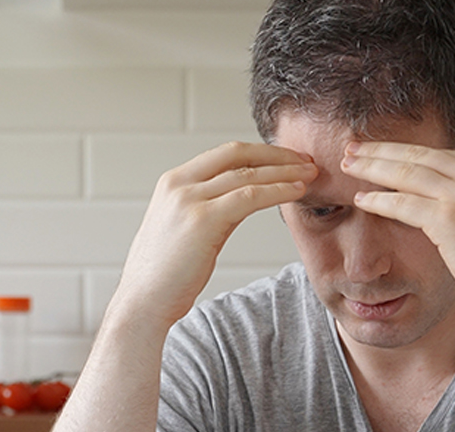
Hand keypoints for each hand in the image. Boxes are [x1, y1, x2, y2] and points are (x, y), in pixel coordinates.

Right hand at [111, 142, 316, 329]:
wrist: (143, 301)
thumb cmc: (164, 274)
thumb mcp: (184, 228)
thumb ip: (209, 207)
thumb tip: (244, 198)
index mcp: (173, 182)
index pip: (223, 154)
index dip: (259, 153)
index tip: (286, 159)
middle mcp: (178, 183)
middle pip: (236, 153)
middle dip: (275, 154)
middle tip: (305, 160)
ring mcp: (188, 199)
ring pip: (247, 173)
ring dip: (284, 171)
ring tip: (310, 174)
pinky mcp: (202, 220)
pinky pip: (249, 196)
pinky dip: (277, 190)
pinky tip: (296, 191)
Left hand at [341, 141, 454, 325]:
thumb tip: (447, 190)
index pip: (439, 153)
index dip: (405, 149)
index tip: (379, 148)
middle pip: (419, 155)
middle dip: (381, 149)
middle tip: (352, 147)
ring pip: (407, 173)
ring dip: (372, 168)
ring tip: (348, 166)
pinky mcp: (451, 219)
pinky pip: (404, 203)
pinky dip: (378, 199)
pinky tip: (360, 199)